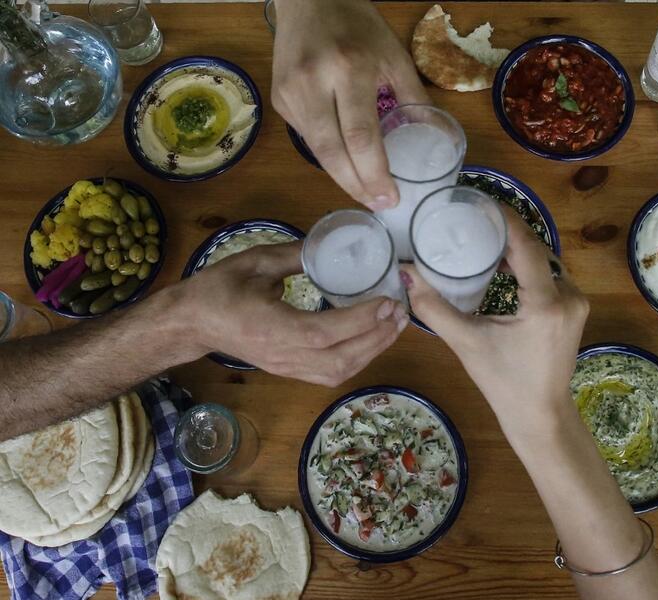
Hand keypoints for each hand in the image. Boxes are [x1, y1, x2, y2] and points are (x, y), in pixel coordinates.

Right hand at [179, 242, 407, 385]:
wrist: (191, 323)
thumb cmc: (218, 289)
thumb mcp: (254, 261)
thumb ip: (295, 254)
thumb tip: (331, 244)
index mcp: (271, 327)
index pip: (324, 332)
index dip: (360, 320)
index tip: (387, 301)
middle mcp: (282, 355)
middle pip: (339, 360)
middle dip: (376, 338)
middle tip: (401, 313)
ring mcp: (286, 368)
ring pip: (337, 372)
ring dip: (371, 352)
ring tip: (394, 326)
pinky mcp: (288, 371)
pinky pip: (329, 375)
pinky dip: (357, 360)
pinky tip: (371, 341)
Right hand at [271, 0, 429, 209]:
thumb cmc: (356, 24)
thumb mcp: (393, 54)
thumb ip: (413, 97)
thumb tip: (434, 139)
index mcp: (348, 68)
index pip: (360, 136)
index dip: (374, 174)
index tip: (391, 198)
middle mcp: (313, 83)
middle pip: (332, 153)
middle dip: (357, 187)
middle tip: (378, 206)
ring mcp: (290, 93)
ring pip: (316, 151)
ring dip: (342, 177)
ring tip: (365, 192)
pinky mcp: (279, 100)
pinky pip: (306, 138)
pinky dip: (328, 156)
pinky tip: (345, 163)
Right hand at [402, 209, 588, 436]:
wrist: (540, 414)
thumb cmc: (502, 382)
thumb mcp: (466, 343)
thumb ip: (433, 307)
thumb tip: (404, 273)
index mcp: (544, 303)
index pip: (525, 245)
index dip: (504, 219)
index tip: (480, 201)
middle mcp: (568, 296)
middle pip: (536, 249)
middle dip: (507, 231)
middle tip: (474, 217)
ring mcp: (576, 302)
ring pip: (545, 260)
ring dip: (518, 248)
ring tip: (484, 236)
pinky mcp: (575, 309)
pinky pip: (551, 275)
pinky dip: (528, 265)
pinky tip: (504, 265)